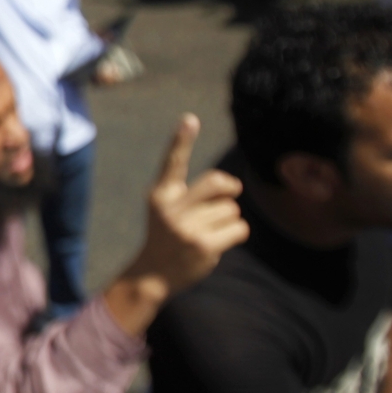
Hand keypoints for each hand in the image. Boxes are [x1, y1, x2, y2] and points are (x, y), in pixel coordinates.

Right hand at [123, 114, 248, 297]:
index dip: (182, 139)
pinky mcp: (204, 245)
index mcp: (161, 194)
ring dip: (228, 219)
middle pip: (217, 182)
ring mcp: (187, 228)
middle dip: (230, 186)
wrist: (152, 273)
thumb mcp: (165, 208)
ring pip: (231, 208)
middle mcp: (172, 208)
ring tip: (209, 232)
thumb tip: (231, 185)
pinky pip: (238, 227)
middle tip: (231, 192)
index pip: (174, 163)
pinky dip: (235, 233)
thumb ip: (189, 192)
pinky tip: (218, 242)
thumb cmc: (166, 234)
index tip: (190, 119)